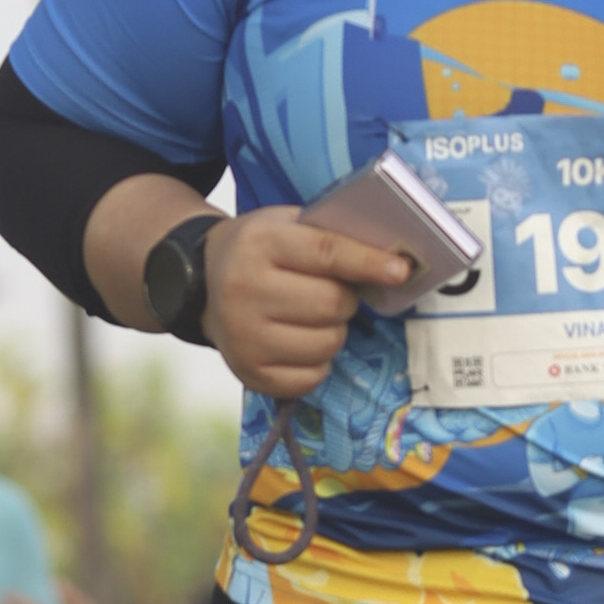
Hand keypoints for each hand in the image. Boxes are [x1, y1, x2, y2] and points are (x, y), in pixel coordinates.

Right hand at [203, 208, 417, 398]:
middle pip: (331, 304)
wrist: (202, 286)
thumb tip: (392, 263)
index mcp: (259, 243)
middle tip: (333, 293)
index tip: (401, 271)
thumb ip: (331, 237)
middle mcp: (243, 290)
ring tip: (313, 318)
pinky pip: (311, 378)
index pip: (326, 253)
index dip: (369, 263)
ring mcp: (243, 336)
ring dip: (334, 332)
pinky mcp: (247, 372)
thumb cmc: (261, 252)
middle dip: (346, 300)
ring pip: (326, 344)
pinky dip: (317, 363)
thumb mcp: (286, 226)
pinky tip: (300, 343)